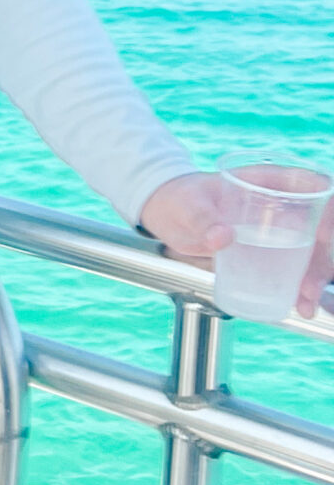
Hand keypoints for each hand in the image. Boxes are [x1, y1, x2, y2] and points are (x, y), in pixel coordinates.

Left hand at [139, 171, 333, 318]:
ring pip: (309, 251)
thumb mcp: (188, 204)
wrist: (167, 213)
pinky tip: (297, 304)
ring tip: (304, 304)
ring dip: (312, 278)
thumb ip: (202, 218)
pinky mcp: (266, 251)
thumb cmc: (180, 198)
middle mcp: (278, 205)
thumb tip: (222, 237)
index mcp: (266, 181)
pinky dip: (297, 286)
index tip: (325, 234)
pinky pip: (290, 267)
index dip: (327, 207)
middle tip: (309, 286)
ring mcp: (275, 229)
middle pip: (316, 226)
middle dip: (321, 258)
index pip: (310, 185)